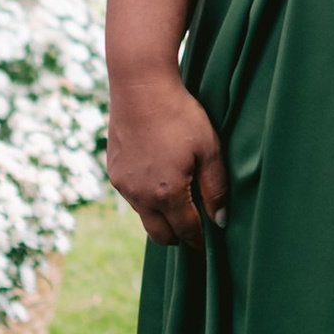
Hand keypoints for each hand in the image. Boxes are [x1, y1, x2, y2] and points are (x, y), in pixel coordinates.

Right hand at [108, 78, 230, 247]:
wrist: (140, 88)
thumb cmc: (180, 115)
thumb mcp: (208, 149)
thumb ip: (215, 188)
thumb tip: (220, 220)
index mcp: (167, 194)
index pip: (186, 230)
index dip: (198, 240)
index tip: (206, 245)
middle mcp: (140, 196)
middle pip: (160, 235)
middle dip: (177, 237)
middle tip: (192, 231)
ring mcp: (123, 185)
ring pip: (144, 215)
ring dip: (161, 215)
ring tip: (178, 201)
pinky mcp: (113, 172)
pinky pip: (132, 196)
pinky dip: (146, 197)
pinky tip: (159, 178)